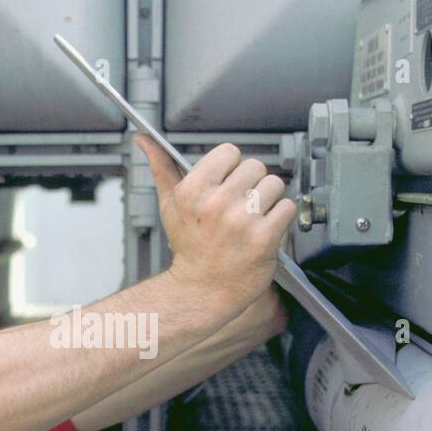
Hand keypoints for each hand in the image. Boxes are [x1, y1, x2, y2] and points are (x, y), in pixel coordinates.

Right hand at [135, 135, 295, 313]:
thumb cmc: (188, 247)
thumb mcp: (170, 205)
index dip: (231, 168)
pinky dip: (281, 218)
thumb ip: (161, 168)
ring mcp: (242, 221)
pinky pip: (287, 207)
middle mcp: (217, 203)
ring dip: (269, 200)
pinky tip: (264, 229)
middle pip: (256, 166)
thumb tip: (144, 140)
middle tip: (241, 205)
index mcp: (193, 190)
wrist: (202, 290)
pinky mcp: (264, 238)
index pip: (230, 152)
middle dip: (251, 184)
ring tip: (253, 218)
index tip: (227, 185)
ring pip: (275, 184)